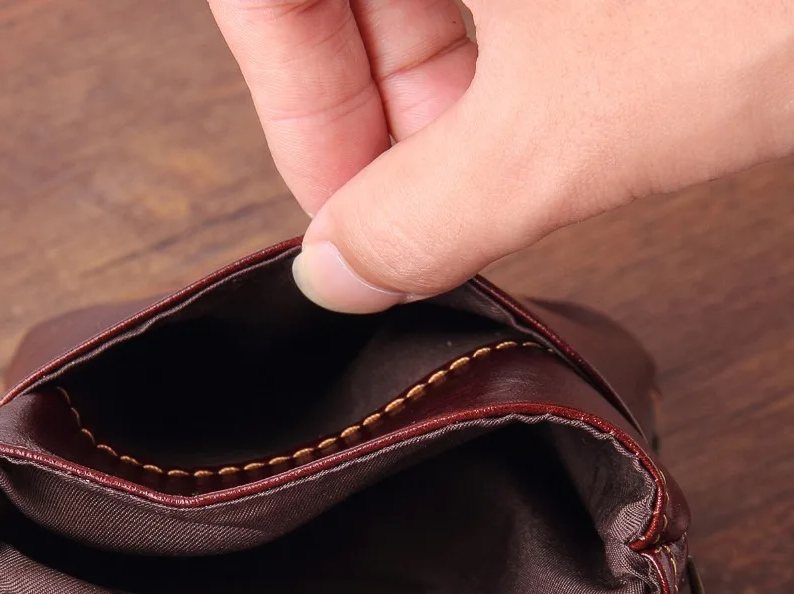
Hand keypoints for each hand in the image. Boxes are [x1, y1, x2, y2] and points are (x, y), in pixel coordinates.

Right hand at [208, 0, 793, 311]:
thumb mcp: (570, 129)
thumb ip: (424, 217)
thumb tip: (340, 270)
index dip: (296, 116)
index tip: (344, 220)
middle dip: (383, 115)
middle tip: (429, 215)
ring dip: (458, 92)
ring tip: (517, 166)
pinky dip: (525, 51)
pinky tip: (565, 104)